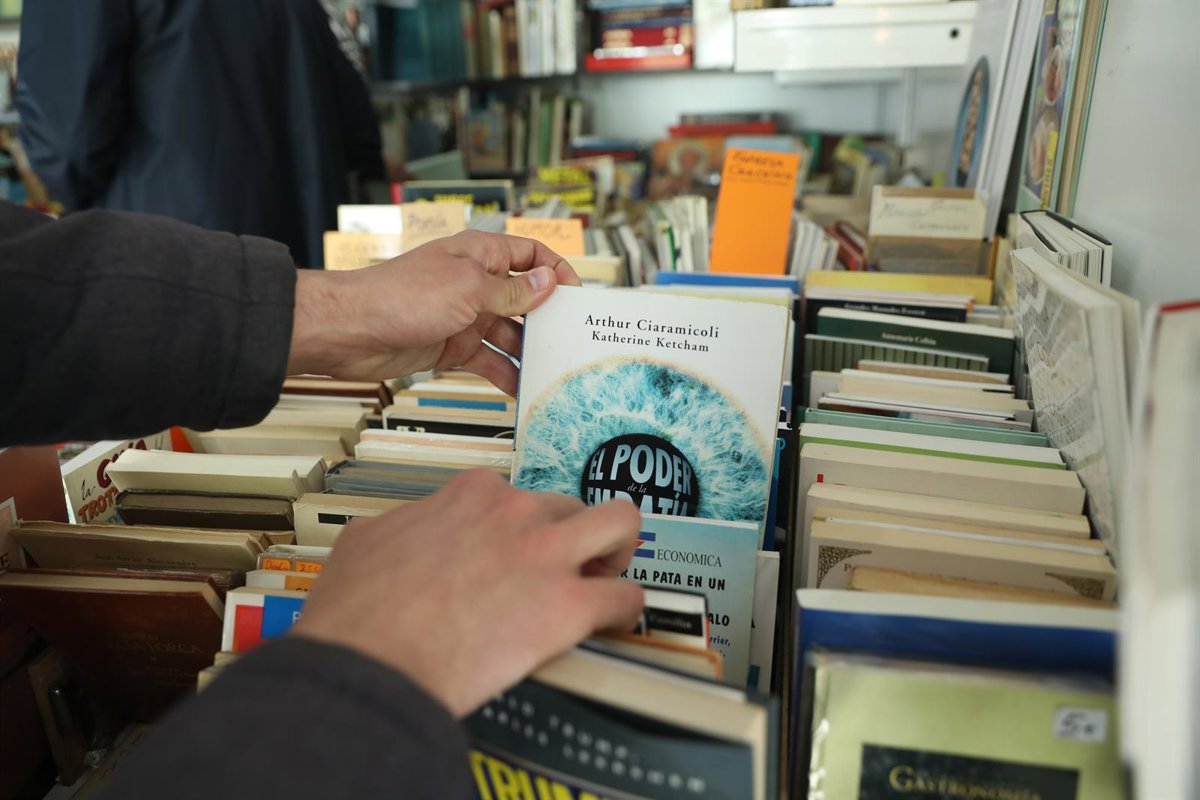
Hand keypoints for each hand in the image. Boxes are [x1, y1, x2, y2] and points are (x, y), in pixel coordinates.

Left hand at [288, 231, 579, 394]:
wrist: (351, 332)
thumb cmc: (400, 297)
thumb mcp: (468, 289)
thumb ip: (511, 291)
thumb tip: (547, 284)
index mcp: (479, 255)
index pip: (529, 254)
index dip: (555, 271)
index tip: (578, 295)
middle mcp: (474, 284)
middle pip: (524, 298)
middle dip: (548, 318)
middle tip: (574, 340)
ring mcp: (464, 316)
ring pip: (509, 334)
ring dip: (530, 352)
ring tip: (554, 372)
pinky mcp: (451, 347)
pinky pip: (489, 361)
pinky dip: (506, 375)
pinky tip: (524, 390)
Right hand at [290, 470, 643, 716]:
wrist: (368, 664)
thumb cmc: (358, 615)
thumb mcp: (363, 542)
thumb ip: (394, 528)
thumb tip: (390, 534)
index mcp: (470, 496)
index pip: (516, 495)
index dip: (520, 527)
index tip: (516, 549)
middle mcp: (514, 513)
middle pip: (571, 506)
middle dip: (573, 537)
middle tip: (566, 567)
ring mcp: (545, 554)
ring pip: (621, 524)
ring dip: (619, 551)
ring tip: (608, 578)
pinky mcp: (567, 606)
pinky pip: (626, 597)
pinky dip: (625, 612)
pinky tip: (613, 625)